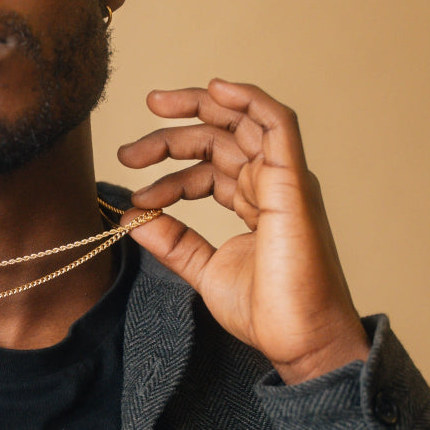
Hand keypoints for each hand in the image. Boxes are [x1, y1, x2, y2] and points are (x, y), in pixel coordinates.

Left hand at [117, 79, 368, 383]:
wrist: (299, 342)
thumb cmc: (266, 311)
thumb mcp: (203, 269)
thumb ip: (172, 240)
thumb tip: (131, 218)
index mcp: (255, 202)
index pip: (210, 165)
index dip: (169, 171)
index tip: (134, 188)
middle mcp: (271, 184)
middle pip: (220, 137)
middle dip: (172, 133)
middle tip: (129, 151)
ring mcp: (284, 180)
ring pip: (241, 122)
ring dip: (198, 107)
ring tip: (154, 106)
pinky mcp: (292, 182)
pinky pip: (278, 123)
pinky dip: (248, 99)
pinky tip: (215, 88)